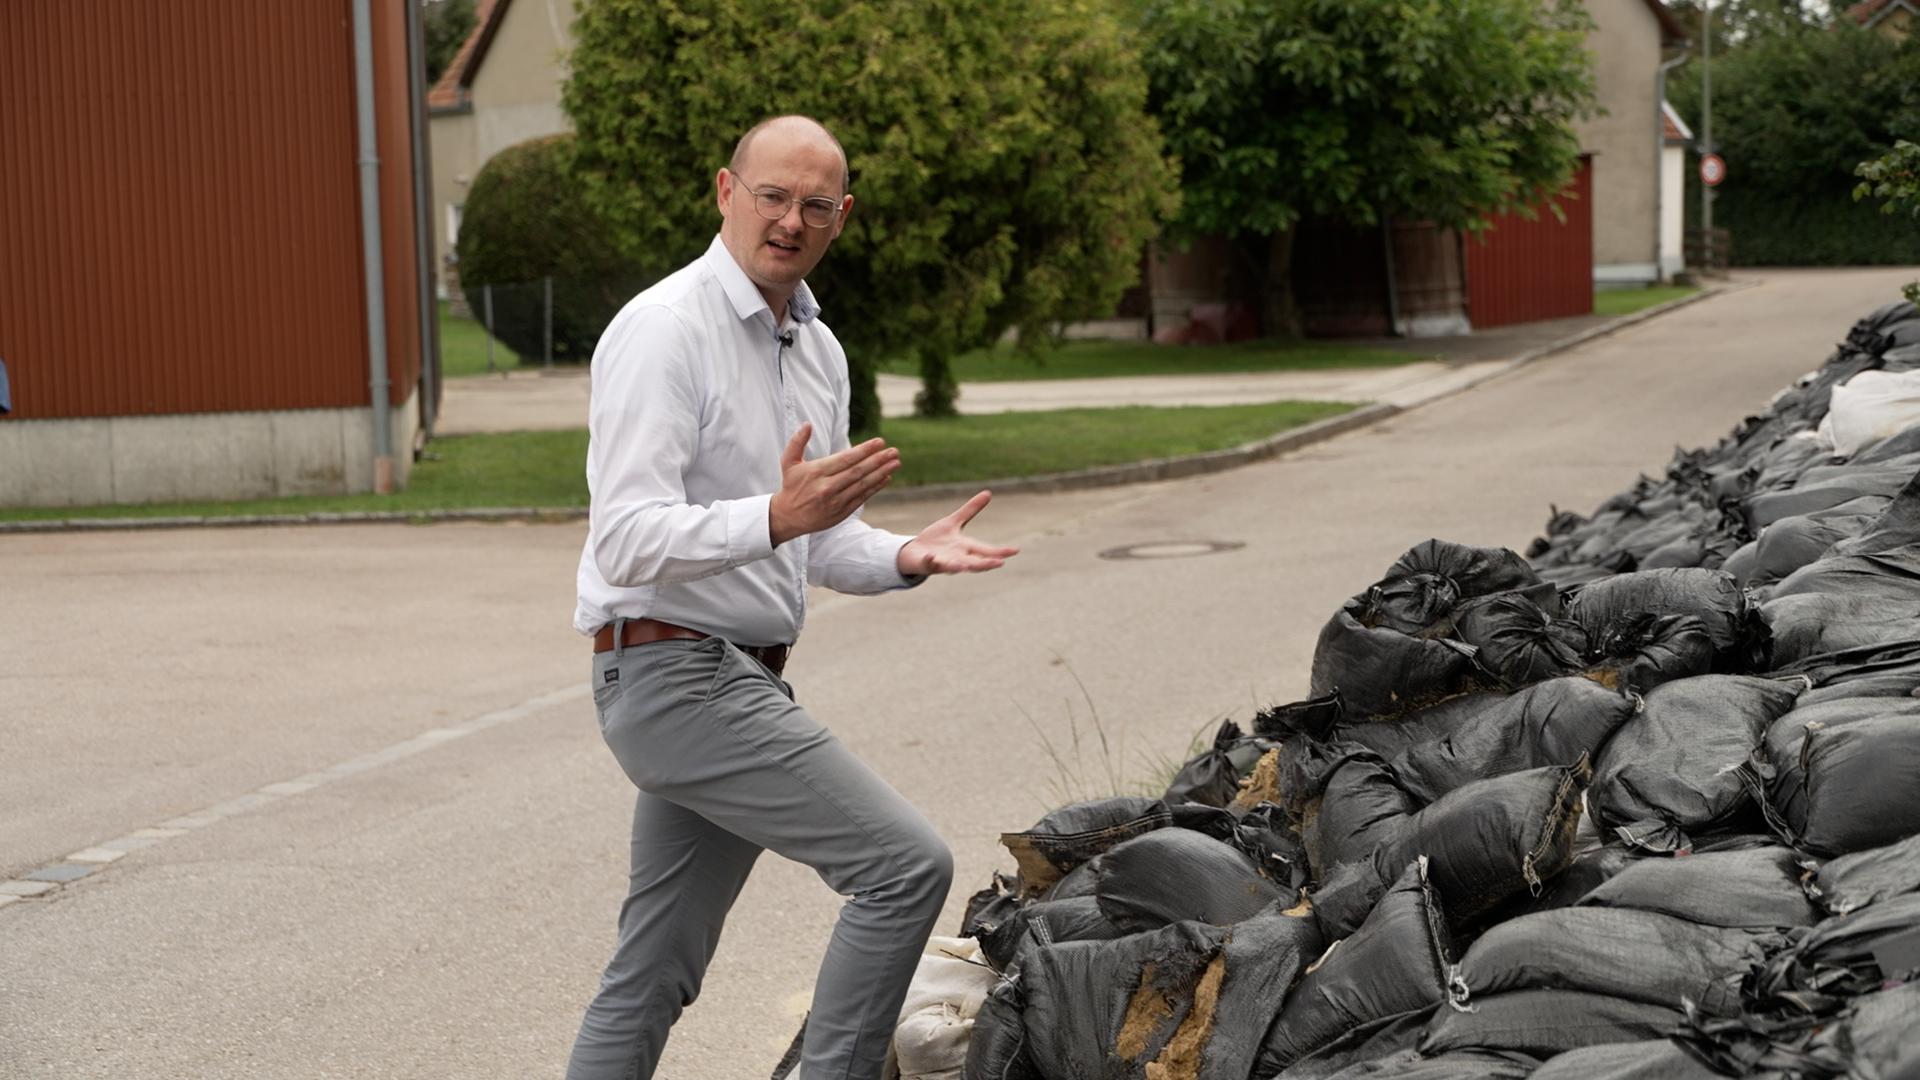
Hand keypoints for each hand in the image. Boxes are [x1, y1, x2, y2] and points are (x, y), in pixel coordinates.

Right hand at [769, 423, 900, 545]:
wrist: (788, 517)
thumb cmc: (791, 486)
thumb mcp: (788, 462)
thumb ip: (797, 442)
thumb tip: (807, 424)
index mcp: (816, 472)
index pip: (845, 459)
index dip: (865, 450)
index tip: (880, 442)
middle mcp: (827, 487)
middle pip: (858, 471)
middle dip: (878, 460)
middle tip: (894, 451)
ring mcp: (836, 501)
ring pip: (863, 485)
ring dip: (881, 473)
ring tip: (896, 463)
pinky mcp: (841, 512)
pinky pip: (862, 498)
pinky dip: (875, 488)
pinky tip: (886, 478)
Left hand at [897, 491, 1019, 575]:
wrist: (913, 552)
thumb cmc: (936, 540)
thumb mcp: (954, 522)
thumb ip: (970, 510)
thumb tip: (988, 493)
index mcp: (965, 548)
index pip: (986, 550)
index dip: (1000, 551)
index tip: (1016, 550)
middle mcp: (957, 557)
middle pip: (974, 562)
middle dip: (986, 563)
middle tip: (999, 563)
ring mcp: (942, 562)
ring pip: (954, 567)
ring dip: (959, 566)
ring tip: (965, 565)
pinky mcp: (927, 563)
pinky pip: (930, 563)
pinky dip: (932, 561)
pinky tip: (932, 556)